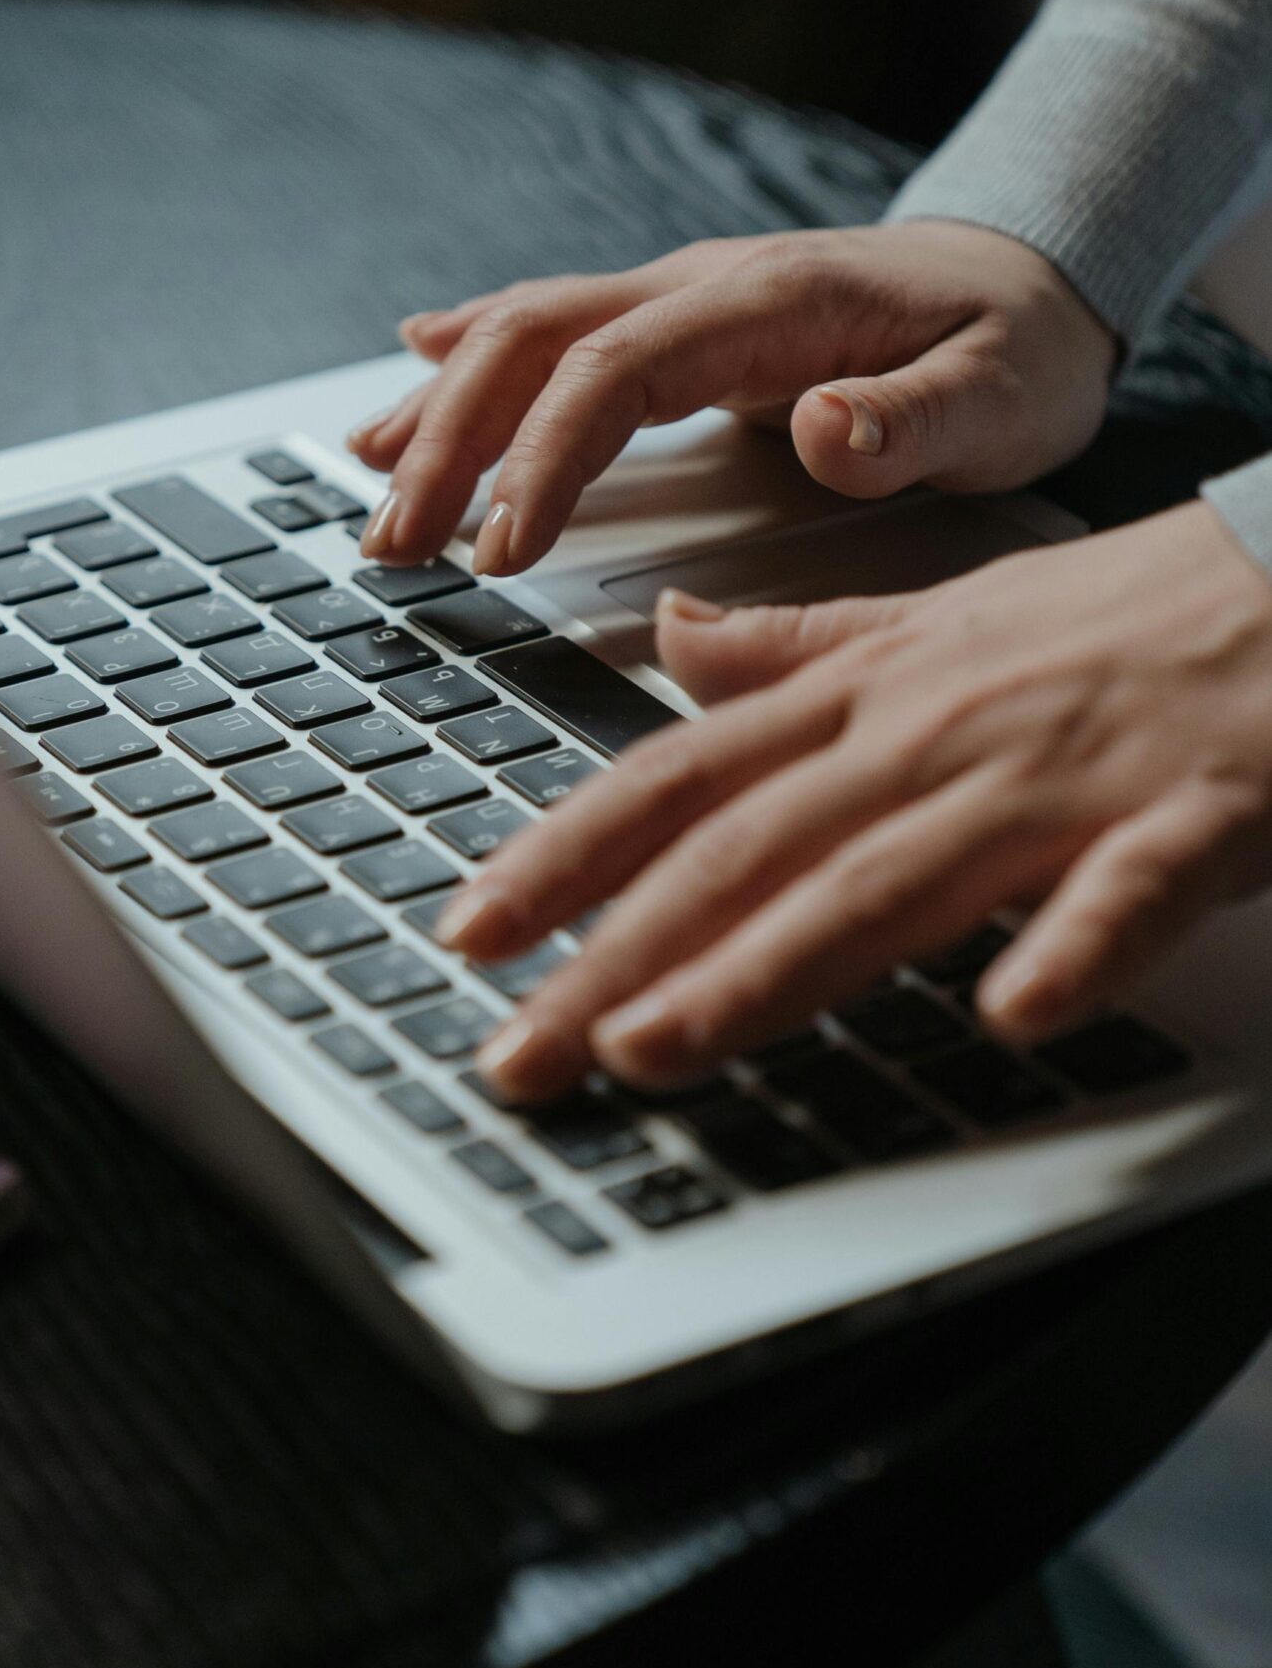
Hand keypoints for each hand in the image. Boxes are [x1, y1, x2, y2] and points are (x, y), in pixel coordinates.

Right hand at [351, 221, 1115, 573]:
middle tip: (395, 543)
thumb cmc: (1022, 347)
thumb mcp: (1007, 395)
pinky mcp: (680, 323)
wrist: (1037, 272)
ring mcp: (685, 297)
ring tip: (367, 482)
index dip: (544, 458)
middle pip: (539, 342)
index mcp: (771, 305)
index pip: (618, 372)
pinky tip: (413, 367)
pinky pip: (556, 326)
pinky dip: (474, 352)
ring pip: (528, 330)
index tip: (501, 551)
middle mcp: (706, 286)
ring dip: (442, 405)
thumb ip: (918, 420)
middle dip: (452, 441)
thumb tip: (824, 428)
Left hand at [433, 501, 1271, 1101]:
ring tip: (661, 1047)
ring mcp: (1059, 776)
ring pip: (889, 877)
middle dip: (620, 956)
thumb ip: (799, 649)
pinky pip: (1126, 889)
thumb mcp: (940, 617)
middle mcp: (933, 734)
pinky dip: (1073, 945)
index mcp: (871, 693)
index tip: (472, 931)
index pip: (682, 777)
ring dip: (769, 965)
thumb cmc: (1125, 613)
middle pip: (748, 848)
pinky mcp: (1194, 815)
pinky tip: (1012, 1012)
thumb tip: (671, 643)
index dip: (567, 856)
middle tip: (521, 1054)